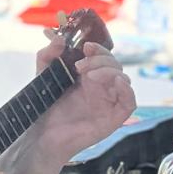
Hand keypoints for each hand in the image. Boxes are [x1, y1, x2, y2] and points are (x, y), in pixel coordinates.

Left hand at [34, 38, 135, 159]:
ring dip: (109, 71)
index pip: (103, 57)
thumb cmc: (44, 108)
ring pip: (123, 79)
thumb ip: (48, 55)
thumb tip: (59, 39)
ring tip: (88, 76)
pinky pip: (130, 102)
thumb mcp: (42, 76)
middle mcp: (101, 89)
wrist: (42, 135)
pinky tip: (117, 82)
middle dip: (99, 60)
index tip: (85, 46)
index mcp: (88, 78)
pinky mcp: (113, 119)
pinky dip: (127, 90)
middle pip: (114, 65)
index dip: (98, 49)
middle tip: (79, 66)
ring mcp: (108, 103)